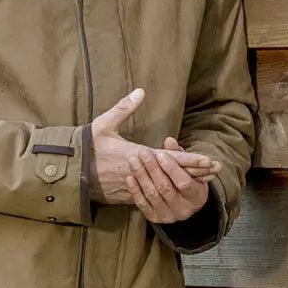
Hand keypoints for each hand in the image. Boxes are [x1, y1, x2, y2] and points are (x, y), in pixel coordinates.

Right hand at [90, 89, 218, 205]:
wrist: (70, 173)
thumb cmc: (87, 147)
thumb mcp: (104, 124)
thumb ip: (124, 109)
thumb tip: (141, 92)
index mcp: (136, 154)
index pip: (169, 158)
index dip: (190, 160)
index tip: (209, 160)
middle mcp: (140, 173)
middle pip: (173, 174)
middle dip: (196, 172)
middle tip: (217, 169)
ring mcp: (135, 186)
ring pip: (165, 186)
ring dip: (185, 183)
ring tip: (205, 179)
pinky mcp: (128, 196)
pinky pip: (152, 194)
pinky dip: (168, 192)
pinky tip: (180, 190)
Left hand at [127, 137, 212, 223]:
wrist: (183, 203)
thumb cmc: (188, 180)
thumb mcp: (190, 169)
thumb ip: (180, 155)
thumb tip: (169, 141)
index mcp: (196, 196)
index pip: (183, 183)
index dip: (171, 168)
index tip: (160, 154)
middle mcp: (183, 210)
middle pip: (165, 188)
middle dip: (153, 169)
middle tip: (142, 153)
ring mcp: (168, 216)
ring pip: (152, 195)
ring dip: (141, 176)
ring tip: (133, 161)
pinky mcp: (154, 218)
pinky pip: (142, 204)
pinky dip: (135, 190)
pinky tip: (130, 177)